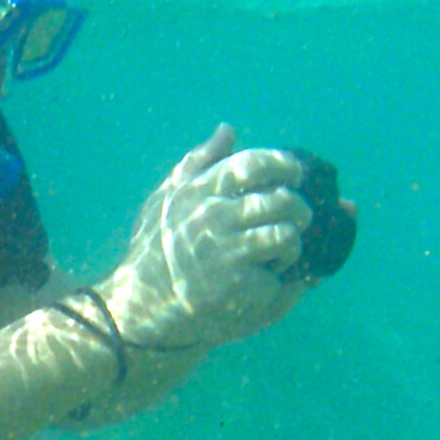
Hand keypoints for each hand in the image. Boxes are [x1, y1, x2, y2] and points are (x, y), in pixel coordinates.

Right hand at [106, 125, 351, 350]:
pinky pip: (277, 275)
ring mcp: (224, 252)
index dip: (284, 165)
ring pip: (286, 235)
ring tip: (278, 255)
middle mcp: (212, 217)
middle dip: (300, 211)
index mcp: (199, 192)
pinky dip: (277, 281)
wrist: (139, 309)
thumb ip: (196, 163)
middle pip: (282, 200)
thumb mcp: (164, 200)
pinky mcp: (234, 286)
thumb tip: (228, 130)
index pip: (254, 164)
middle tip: (295, 222)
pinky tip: (259, 284)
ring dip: (291, 246)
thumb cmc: (155, 251)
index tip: (294, 175)